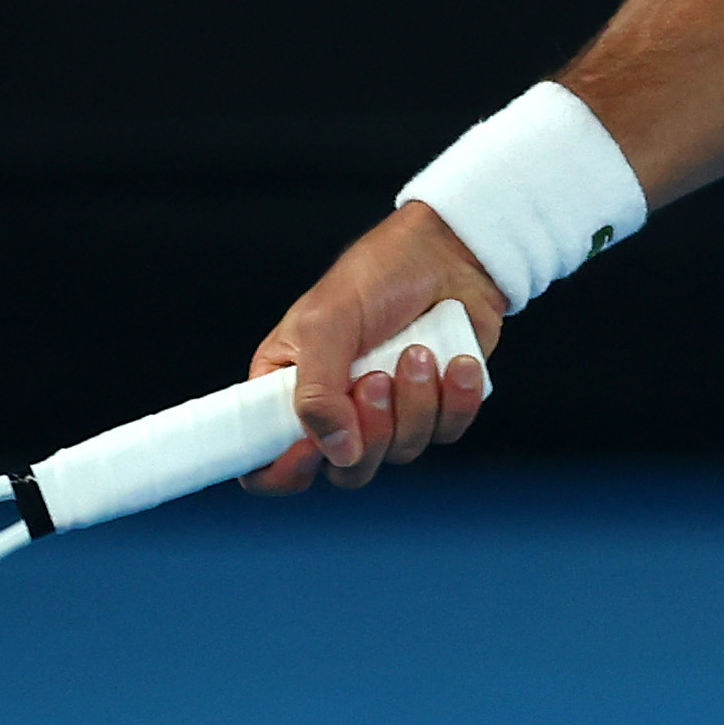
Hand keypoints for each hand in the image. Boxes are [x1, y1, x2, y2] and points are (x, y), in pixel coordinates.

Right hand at [246, 206, 507, 493]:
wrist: (452, 252)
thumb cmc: (378, 273)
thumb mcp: (327, 323)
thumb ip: (317, 393)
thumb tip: (335, 452)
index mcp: (287, 389)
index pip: (267, 462)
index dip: (285, 471)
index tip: (309, 451)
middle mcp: (336, 409)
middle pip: (346, 469)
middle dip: (370, 429)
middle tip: (376, 378)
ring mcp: (389, 412)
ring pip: (400, 452)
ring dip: (415, 403)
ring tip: (417, 351)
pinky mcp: (436, 407)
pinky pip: (446, 432)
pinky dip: (455, 399)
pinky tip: (455, 361)